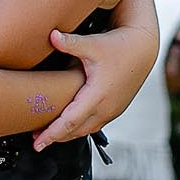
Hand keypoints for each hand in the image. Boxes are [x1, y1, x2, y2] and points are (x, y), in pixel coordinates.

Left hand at [37, 20, 160, 146]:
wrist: (143, 48)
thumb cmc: (118, 45)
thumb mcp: (93, 43)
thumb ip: (70, 43)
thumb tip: (51, 35)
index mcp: (97, 95)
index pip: (70, 122)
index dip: (52, 134)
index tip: (37, 145)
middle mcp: (106, 108)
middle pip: (76, 131)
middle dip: (55, 138)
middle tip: (36, 142)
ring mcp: (112, 110)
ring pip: (86, 130)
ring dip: (67, 135)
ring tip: (49, 136)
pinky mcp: (116, 108)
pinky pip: (95, 125)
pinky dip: (80, 128)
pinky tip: (70, 126)